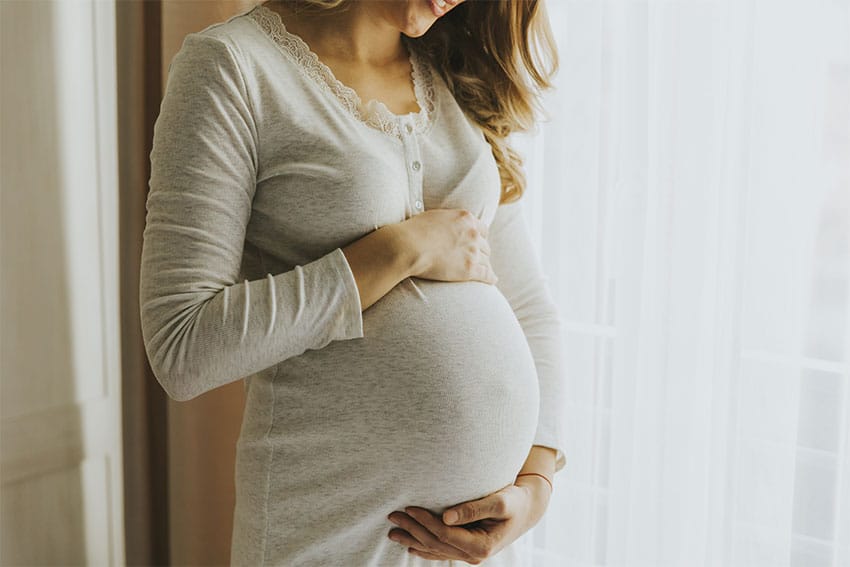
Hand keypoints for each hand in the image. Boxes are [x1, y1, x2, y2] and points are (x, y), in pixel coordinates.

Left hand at [386, 477, 550, 563]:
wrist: (527, 510)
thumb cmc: (515, 501)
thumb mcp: (499, 502)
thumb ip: (473, 508)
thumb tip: (445, 516)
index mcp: (481, 545)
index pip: (444, 534)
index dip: (425, 522)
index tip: (409, 507)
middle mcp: (474, 555)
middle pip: (436, 544)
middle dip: (413, 529)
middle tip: (393, 516)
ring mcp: (469, 555)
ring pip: (435, 550)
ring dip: (413, 540)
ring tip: (392, 532)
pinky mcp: (467, 549)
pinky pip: (441, 552)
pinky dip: (424, 548)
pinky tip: (410, 544)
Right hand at [396, 208, 496, 285]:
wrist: (408, 246)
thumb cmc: (414, 231)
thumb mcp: (434, 217)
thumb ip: (447, 221)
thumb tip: (445, 225)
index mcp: (466, 218)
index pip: (482, 229)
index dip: (480, 238)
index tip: (478, 243)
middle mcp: (473, 234)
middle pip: (485, 245)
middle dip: (482, 252)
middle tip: (478, 259)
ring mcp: (472, 252)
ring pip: (486, 260)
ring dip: (485, 265)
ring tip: (484, 271)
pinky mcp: (469, 269)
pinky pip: (486, 274)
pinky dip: (490, 278)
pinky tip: (492, 280)